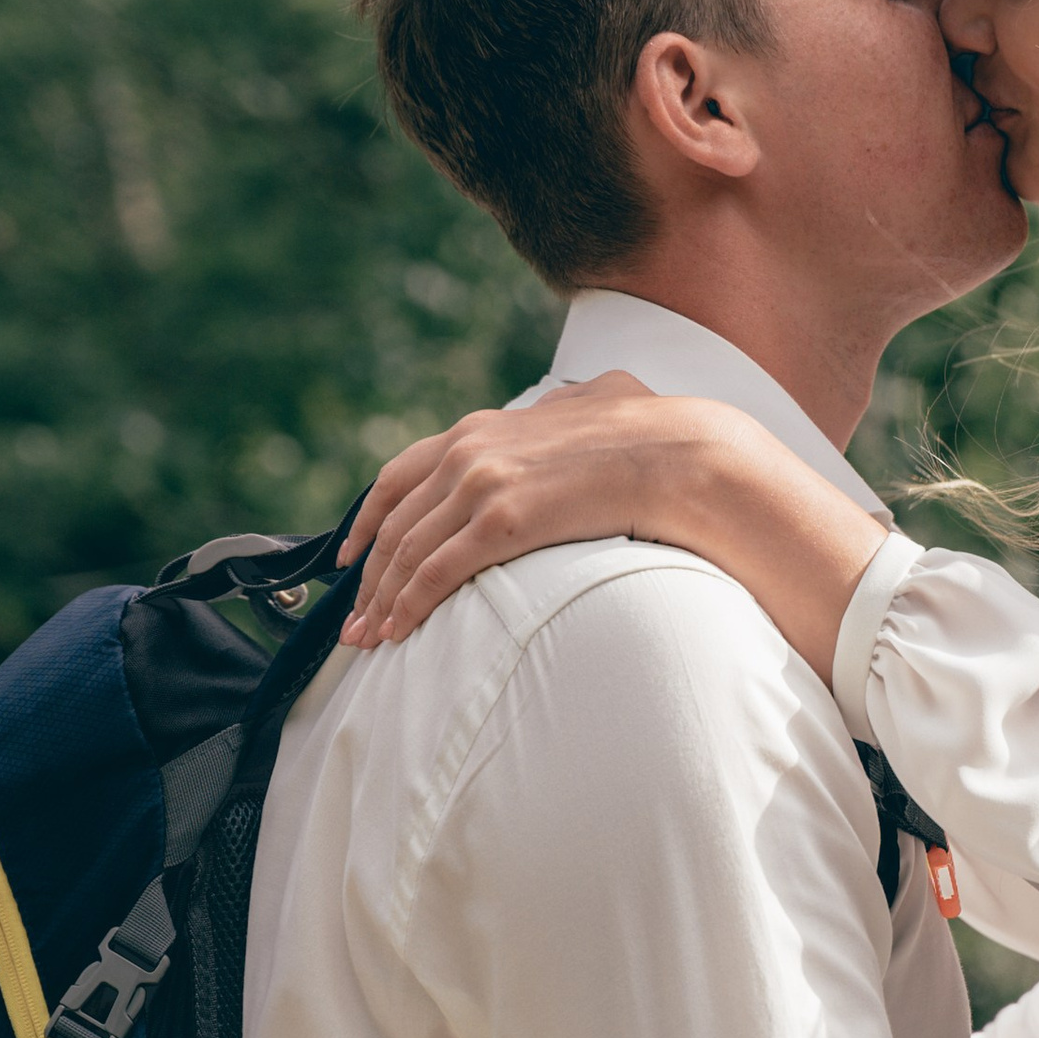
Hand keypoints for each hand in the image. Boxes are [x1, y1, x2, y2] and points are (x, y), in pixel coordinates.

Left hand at [339, 375, 853, 647]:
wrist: (686, 454)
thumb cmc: (655, 436)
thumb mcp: (598, 405)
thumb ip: (567, 408)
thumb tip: (570, 400)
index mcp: (486, 427)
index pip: (403, 473)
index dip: (371, 517)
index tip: (353, 551)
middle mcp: (471, 449)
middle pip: (396, 519)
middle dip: (367, 571)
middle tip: (352, 612)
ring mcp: (483, 482)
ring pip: (408, 550)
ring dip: (381, 598)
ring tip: (370, 637)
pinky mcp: (501, 520)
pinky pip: (437, 571)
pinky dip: (408, 603)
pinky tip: (398, 631)